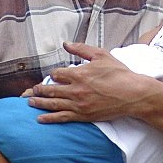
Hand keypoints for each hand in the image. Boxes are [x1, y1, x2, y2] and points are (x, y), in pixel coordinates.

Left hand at [24, 41, 149, 122]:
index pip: (57, 74)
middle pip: (50, 89)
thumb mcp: (101, 55)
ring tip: (30, 103)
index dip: (53, 74)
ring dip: (39, 103)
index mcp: (79, 73)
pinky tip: (40, 119)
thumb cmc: (119, 73)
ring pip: (53, 104)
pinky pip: (62, 117)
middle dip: (39, 90)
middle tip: (31, 91)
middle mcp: (76, 89)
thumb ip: (82, 49)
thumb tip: (66, 44)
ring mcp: (79, 104)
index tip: (53, 76)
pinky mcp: (83, 116)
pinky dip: (49, 118)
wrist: (133, 94)